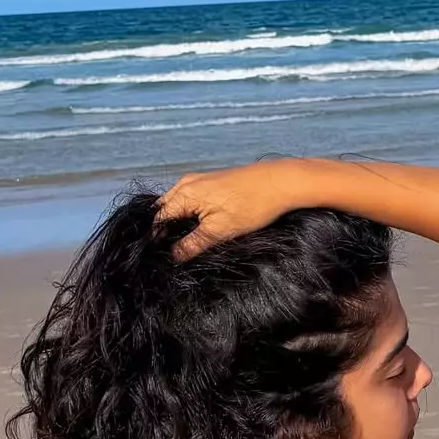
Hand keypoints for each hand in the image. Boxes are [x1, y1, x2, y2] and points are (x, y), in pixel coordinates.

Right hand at [156, 159, 307, 258]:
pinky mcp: (212, 182)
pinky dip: (188, 214)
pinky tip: (199, 228)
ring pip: (177, 204)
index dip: (156, 240)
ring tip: (185, 243)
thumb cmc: (252, 205)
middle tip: (171, 253)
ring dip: (177, 222)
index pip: (157, 219)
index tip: (161, 258)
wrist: (281, 182)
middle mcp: (186, 183)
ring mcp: (199, 180)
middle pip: (164, 210)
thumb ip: (192, 244)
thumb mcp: (219, 231)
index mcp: (184, 193)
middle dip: (165, 231)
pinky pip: (190, 199)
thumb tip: (172, 257)